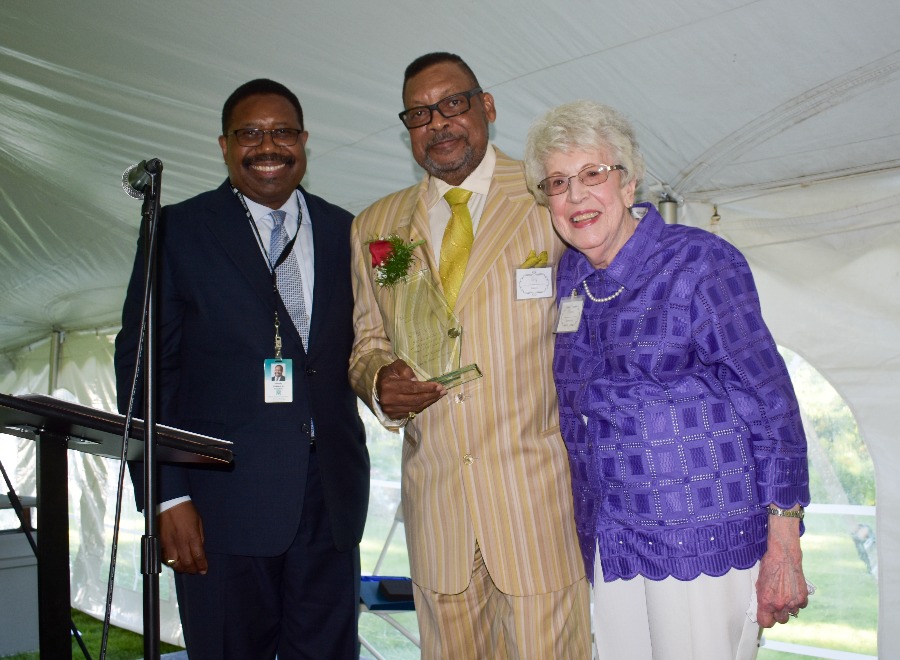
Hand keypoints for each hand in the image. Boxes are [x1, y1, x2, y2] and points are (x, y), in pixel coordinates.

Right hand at [159, 500, 206, 574]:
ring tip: (186, 569)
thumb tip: (200, 550)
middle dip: (192, 570)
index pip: (198, 556)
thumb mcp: (199, 522)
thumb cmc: (186, 511)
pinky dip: (171, 563)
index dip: (202, 566)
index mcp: (192, 537)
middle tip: (196, 571)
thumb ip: (200, 537)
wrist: (169, 503)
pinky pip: (165, 558)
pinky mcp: (160, 543)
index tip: (204, 570)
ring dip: (181, 569)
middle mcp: (180, 543)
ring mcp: (169, 544)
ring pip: (174, 564)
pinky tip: (175, 562)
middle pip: (187, 563)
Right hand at [376, 358, 445, 418]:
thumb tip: (417, 381)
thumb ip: (406, 370)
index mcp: (390, 386)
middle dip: (432, 395)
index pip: (413, 388)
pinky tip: (429, 401)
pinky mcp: (393, 415)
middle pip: (416, 399)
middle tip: (443, 391)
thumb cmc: (388, 374)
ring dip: (429, 402)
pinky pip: (412, 412)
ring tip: (439, 396)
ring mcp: (391, 409)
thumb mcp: (396, 366)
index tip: (439, 386)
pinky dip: (422, 407)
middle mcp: (390, 400)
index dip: (427, 388)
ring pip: (415, 407)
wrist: (375, 387)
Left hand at [756, 512, 808, 626]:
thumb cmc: (769, 566)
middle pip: (780, 620)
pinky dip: (798, 601)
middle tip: (777, 603)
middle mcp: (779, 604)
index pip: (765, 623)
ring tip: (785, 594)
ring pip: (791, 613)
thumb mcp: (759, 583)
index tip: (766, 615)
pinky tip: (793, 591)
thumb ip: (762, 598)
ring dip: (789, 607)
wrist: (784, 555)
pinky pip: (800, 606)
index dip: (765, 619)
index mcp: (766, 601)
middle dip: (778, 614)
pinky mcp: (802, 597)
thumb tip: (763, 608)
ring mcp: (792, 602)